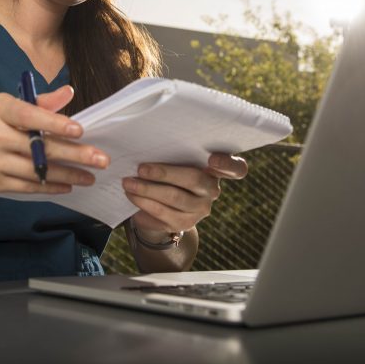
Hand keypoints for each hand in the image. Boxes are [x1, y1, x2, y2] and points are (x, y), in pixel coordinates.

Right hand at [0, 85, 109, 193]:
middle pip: (38, 147)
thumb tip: (69, 92)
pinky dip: (49, 186)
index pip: (28, 115)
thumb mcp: (2, 105)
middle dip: (73, 154)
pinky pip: (26, 187)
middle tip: (101, 159)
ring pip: (36, 171)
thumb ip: (37, 102)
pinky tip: (69, 185)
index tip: (79, 130)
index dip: (54, 123)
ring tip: (91, 176)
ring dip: (68, 174)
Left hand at [122, 152, 246, 233]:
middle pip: (194, 179)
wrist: (164, 204)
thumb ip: (174, 151)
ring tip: (128, 183)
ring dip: (147, 190)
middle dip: (165, 173)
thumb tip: (146, 140)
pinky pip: (163, 214)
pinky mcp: (185, 223)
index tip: (212, 158)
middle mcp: (213, 190)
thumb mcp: (176, 159)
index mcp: (217, 169)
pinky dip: (144, 203)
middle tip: (141, 168)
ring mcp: (200, 209)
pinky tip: (131, 195)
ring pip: (175, 198)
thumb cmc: (170, 170)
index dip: (227, 163)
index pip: (236, 168)